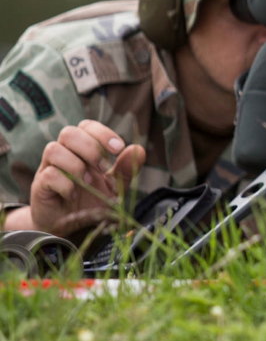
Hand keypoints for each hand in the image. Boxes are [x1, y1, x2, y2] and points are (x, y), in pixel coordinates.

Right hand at [29, 120, 145, 236]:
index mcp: (82, 149)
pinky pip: (48, 175)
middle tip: (104, 168)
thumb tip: (139, 149)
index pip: (86, 126)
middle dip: (90, 148)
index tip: (118, 148)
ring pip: (54, 150)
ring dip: (76, 165)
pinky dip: (65, 184)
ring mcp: (48, 168)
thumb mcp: (113, 187)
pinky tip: (74, 196)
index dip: (102, 133)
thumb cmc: (91, 200)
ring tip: (88, 183)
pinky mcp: (39, 185)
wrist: (69, 227)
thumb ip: (125, 169)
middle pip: (68, 133)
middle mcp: (63, 154)